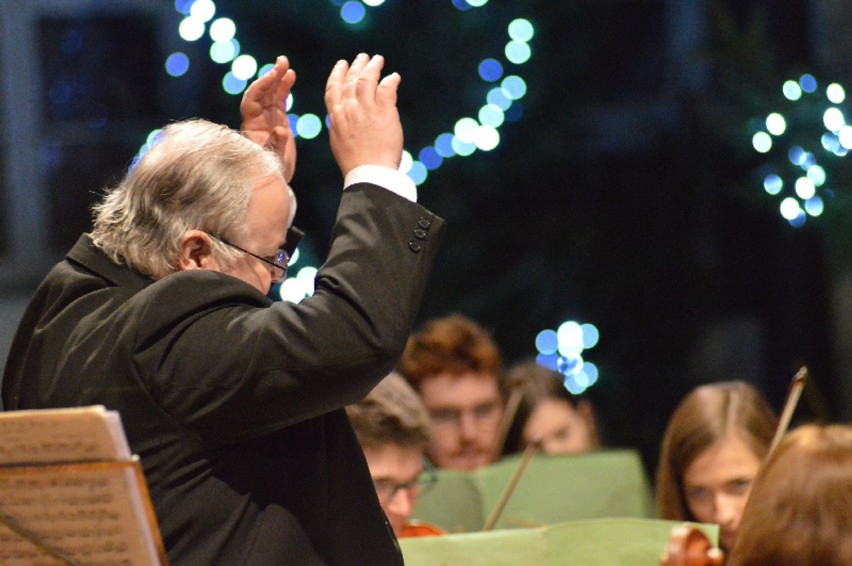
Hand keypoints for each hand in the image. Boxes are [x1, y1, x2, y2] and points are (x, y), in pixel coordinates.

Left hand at [241, 55, 296, 182]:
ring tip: (286, 64)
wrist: (274, 177)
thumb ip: (275, 144)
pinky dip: (284, 87)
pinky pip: (280, 99)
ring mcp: (267, 117)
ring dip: (278, 78)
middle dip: (270, 76)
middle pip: (261, 91)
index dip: (260, 86)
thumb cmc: (270, 169)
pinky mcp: (278, 119)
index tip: (272, 76)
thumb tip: (280, 130)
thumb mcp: (272, 159)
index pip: (251, 100)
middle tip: (281, 62)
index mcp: (251, 125)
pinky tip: (291, 75)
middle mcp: (257, 118)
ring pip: (271, 93)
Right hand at [324, 53, 402, 177]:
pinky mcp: (384, 112)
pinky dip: (391, 80)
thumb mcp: (338, 142)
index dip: (337, 74)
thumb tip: (337, 116)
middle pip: (351, 80)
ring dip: (373, 67)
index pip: (333, 89)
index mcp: (336, 117)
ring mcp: (367, 109)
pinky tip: (394, 77)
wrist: (369, 173)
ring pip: (368, 79)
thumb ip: (339, 125)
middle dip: (357, 66)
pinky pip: (387, 88)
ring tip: (378, 59)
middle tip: (363, 57)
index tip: (342, 64)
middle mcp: (350, 109)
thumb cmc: (355, 164)